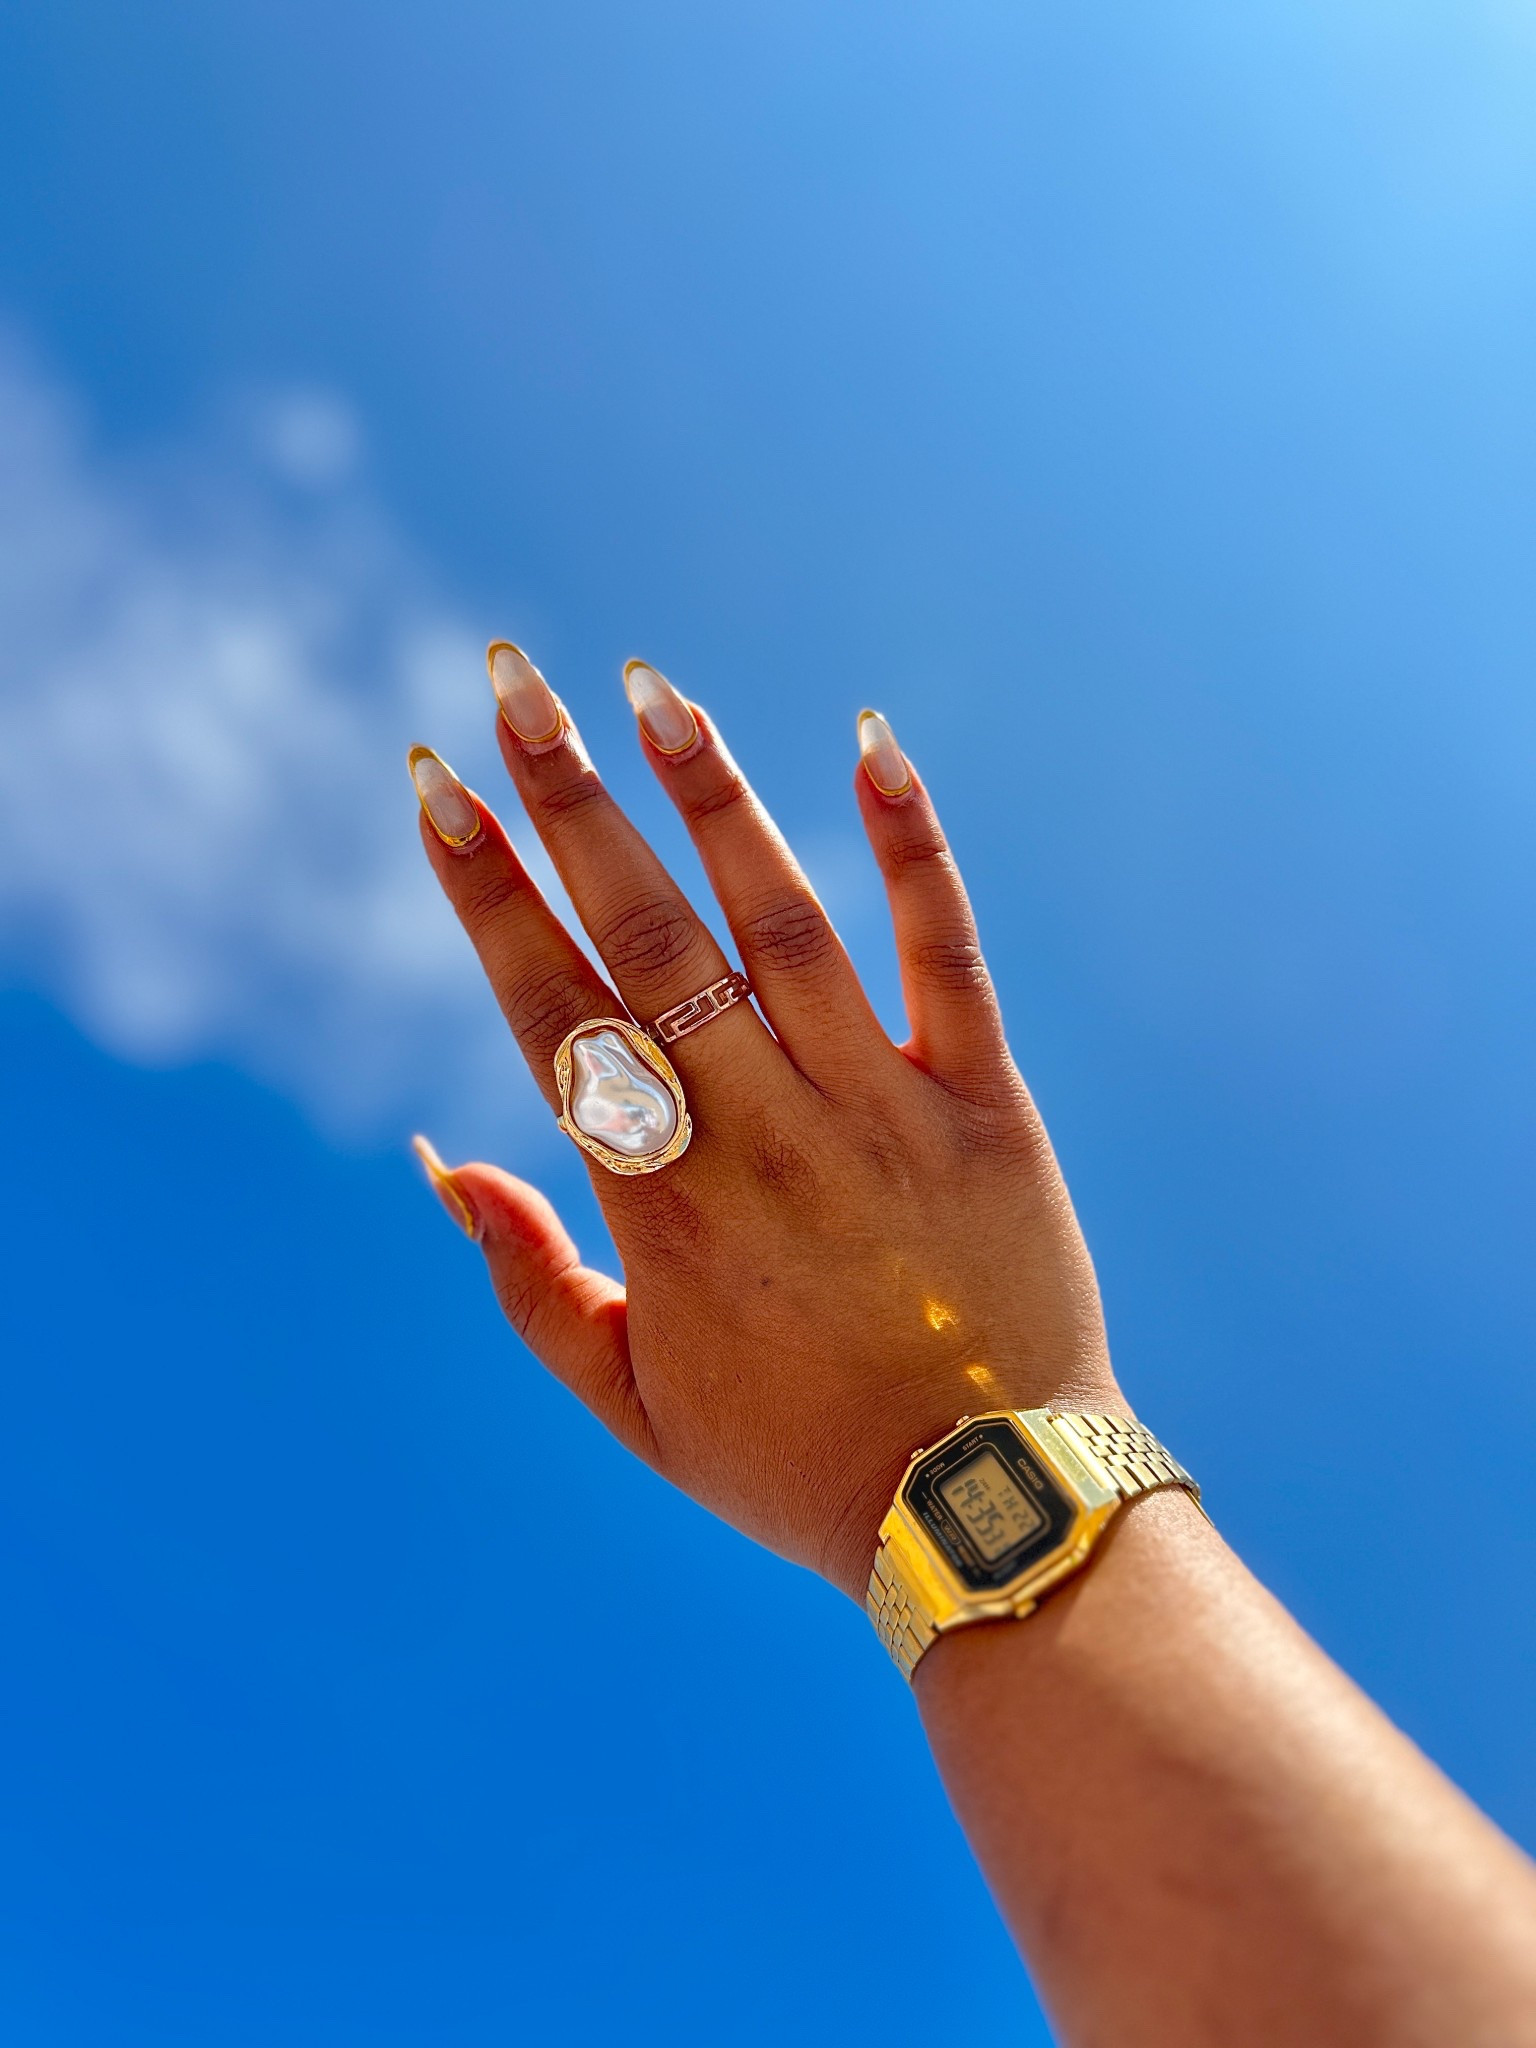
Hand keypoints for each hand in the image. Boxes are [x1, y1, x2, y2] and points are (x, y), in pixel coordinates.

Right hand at [410, 648, 1117, 1600]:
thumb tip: (439, 1160)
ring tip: (648, 688)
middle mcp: (758, 1133)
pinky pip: (944, 953)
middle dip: (566, 802)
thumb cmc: (794, 1462)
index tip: (436, 787)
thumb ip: (527, 1282)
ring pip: (780, 923)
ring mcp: (877, 1107)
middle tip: (510, 681)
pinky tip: (870, 739)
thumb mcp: (628, 1404)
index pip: (551, 1009)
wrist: (984, 1510)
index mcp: (659, 1203)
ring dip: (708, 797)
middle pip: (645, 938)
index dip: (486, 891)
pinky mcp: (985, 1104)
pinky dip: (911, 845)